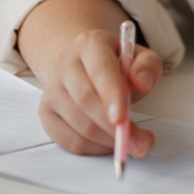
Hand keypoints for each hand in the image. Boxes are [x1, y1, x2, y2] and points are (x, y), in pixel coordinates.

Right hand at [38, 27, 162, 157]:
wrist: (84, 65)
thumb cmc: (116, 65)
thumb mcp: (140, 57)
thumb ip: (147, 67)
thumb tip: (141, 82)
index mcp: (90, 44)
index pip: (101, 69)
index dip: (112, 96)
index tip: (123, 119)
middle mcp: (65, 63)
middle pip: (86, 100)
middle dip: (114, 128)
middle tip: (140, 145)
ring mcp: (52, 88)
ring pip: (78, 124)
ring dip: (107, 140)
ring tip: (129, 142)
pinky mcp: (46, 111)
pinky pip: (68, 139)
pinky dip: (92, 148)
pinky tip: (108, 144)